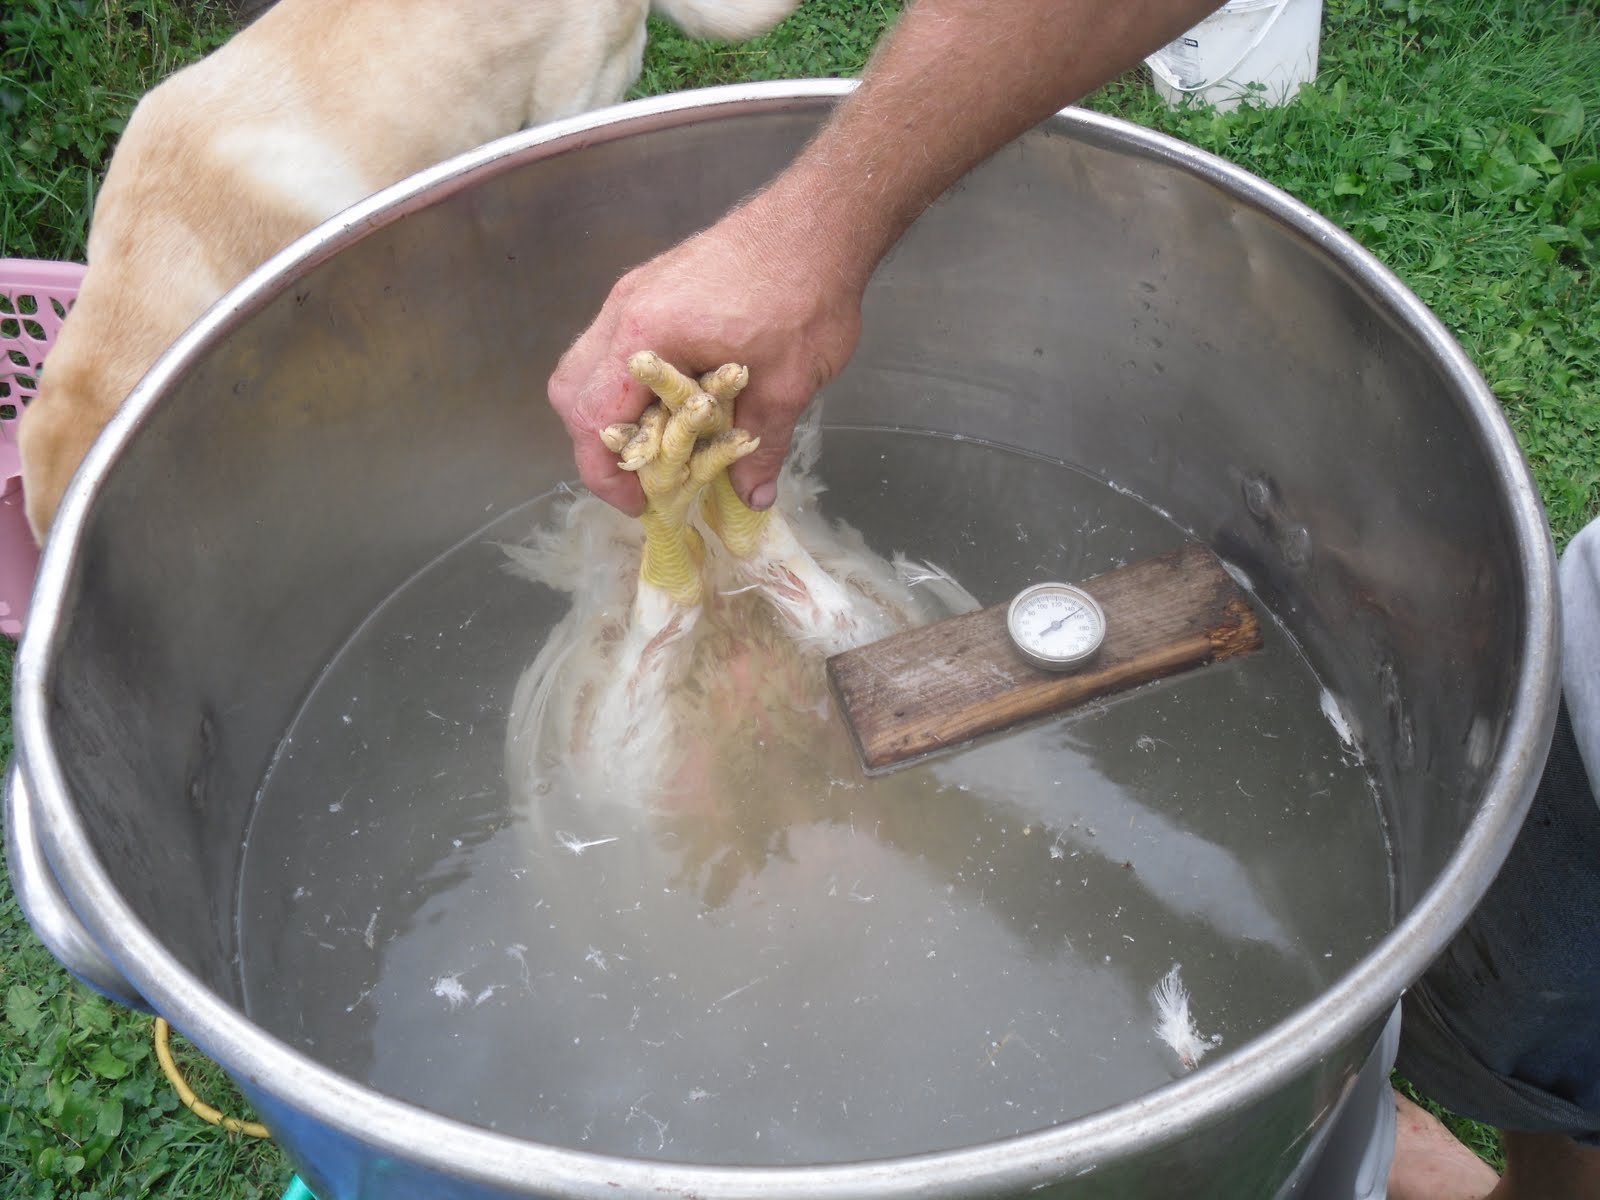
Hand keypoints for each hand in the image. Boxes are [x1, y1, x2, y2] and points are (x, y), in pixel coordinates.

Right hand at [547, 195, 866, 514]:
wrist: (819, 220)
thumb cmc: (805, 296)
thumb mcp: (789, 384)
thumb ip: (761, 444)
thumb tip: (752, 497)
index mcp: (647, 335)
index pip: (595, 419)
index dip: (607, 472)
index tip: (639, 502)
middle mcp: (625, 310)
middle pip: (572, 391)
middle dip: (596, 443)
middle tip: (640, 476)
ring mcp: (633, 293)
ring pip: (586, 365)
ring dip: (610, 411)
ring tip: (656, 443)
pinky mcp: (651, 285)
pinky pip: (612, 344)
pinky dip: (626, 382)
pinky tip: (670, 400)